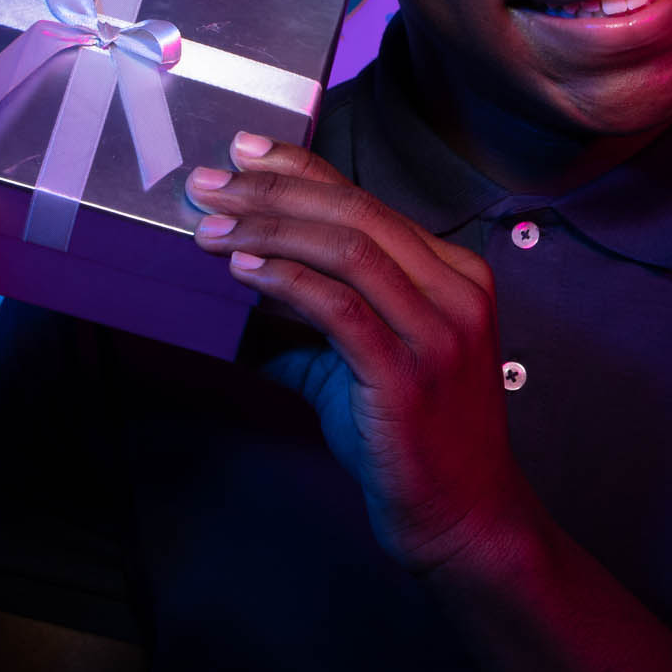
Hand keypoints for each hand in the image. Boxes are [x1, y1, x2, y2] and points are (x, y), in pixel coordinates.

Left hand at [187, 130, 539, 575]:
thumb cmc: (413, 439)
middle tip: (209, 185)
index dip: (302, 170)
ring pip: (349, 249)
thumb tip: (239, 278)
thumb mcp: (365, 360)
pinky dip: (285, 281)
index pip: (369, 202)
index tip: (245, 153)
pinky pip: (340, 308)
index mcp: (454, 274)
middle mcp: (456, 289)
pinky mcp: (409, 374)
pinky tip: (244, 271)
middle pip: (356, 213)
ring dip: (269, 230)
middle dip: (273, 191)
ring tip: (211, 229)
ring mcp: (440, 331)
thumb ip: (313, 318)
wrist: (463, 518)